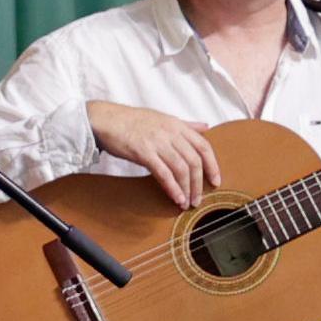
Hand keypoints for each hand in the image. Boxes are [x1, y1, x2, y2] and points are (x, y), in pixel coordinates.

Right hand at [83, 101, 223, 209]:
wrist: (105, 119)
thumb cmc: (131, 120)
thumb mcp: (162, 118)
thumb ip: (185, 125)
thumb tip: (205, 127)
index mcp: (177, 125)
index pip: (203, 146)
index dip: (212, 165)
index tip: (215, 181)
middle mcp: (171, 133)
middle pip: (194, 161)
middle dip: (198, 183)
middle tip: (198, 199)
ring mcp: (157, 142)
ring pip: (181, 169)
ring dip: (187, 189)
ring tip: (186, 202)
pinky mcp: (143, 153)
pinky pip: (163, 173)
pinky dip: (172, 188)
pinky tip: (175, 198)